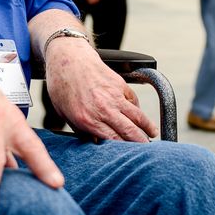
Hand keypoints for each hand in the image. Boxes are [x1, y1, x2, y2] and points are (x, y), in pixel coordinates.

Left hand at [44, 39, 158, 141]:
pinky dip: (138, 109)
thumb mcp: (64, 113)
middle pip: (129, 131)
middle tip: (148, 151)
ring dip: (147, 127)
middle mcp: (104, 109)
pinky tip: (141, 116)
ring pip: (137, 116)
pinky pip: (133, 100)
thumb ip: (80, 130)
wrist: (67, 58)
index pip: (113, 141)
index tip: (132, 157)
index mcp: (88, 119)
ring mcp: (114, 95)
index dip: (125, 151)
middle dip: (141, 143)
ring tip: (153, 135)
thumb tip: (95, 143)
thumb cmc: (61, 86)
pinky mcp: (119, 83)